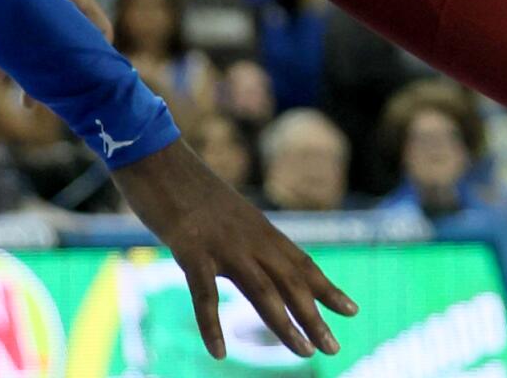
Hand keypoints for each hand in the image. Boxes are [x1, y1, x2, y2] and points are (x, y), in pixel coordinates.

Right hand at [113, 139, 356, 360]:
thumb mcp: (223, 213)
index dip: (325, 288)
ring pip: (262, 289)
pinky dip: (211, 324)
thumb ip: (240, 235)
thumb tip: (252, 257)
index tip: (351, 310)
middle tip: (335, 347)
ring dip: (284, 324)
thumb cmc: (184, 184)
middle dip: (314, 315)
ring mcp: (221, 242)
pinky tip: (218, 353)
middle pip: (289, 280)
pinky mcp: (190, 248)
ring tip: (304, 353)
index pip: (300, 261)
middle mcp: (248, 236)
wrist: (155, 154)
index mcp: (257, 227)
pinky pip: (203, 293)